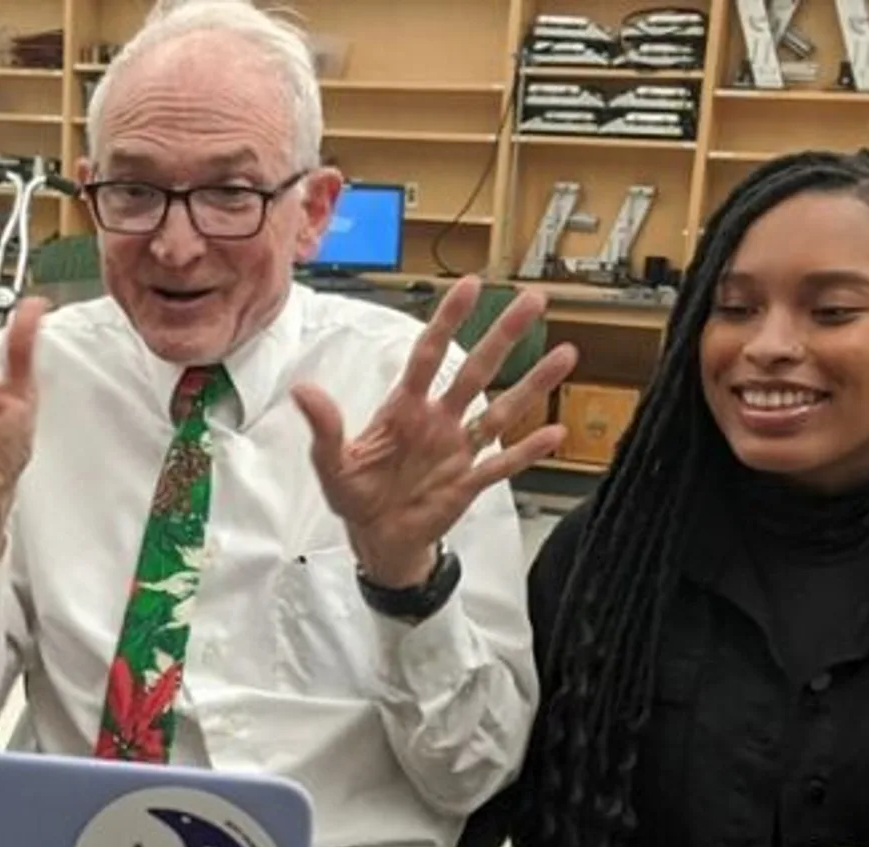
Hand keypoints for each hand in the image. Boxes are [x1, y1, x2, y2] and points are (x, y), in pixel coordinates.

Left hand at [290, 275, 576, 587]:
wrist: (377, 539)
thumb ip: (324, 428)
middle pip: (477, 370)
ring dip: (533, 384)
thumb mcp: (331, 464)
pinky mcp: (470, 483)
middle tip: (533, 300)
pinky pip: (503, 463)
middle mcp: (438, 421)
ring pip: (501, 410)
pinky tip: (556, 432)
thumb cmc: (355, 495)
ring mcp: (458, 450)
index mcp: (404, 409)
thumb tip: (303, 390)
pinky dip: (527, 450)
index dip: (448, 320)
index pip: (428, 354)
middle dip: (503, 335)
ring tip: (566, 352)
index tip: (470, 285)